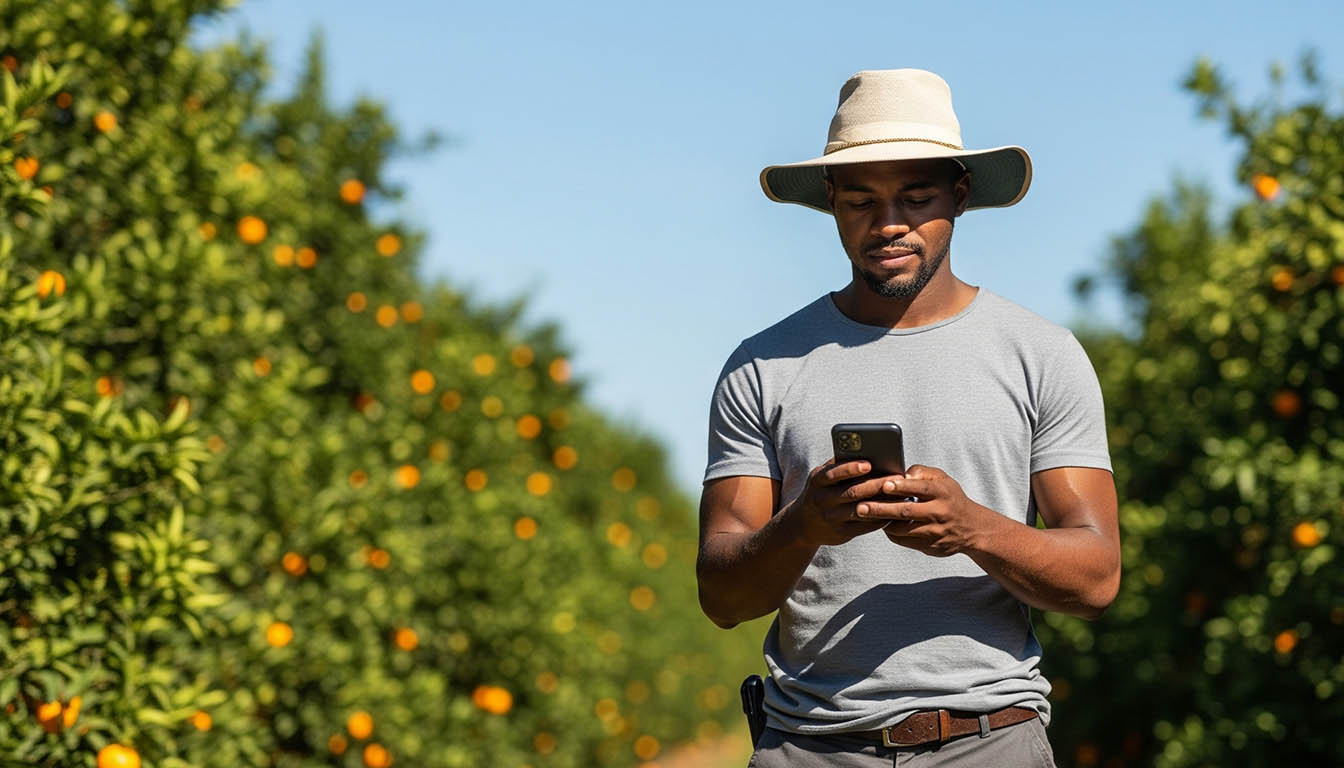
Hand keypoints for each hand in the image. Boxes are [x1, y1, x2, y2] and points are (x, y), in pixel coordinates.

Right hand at [792, 459, 892, 545]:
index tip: (869, 463)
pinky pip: (864, 526)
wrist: (804, 524)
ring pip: (860, 510)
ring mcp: (830, 518)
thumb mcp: (822, 478)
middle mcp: (821, 500)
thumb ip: (840, 466)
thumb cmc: (822, 492)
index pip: (833, 473)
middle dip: (876, 484)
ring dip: (882, 503)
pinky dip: (880, 519)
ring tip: (901, 495)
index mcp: (816, 481)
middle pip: (851, 492)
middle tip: (897, 478)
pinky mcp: (841, 534)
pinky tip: (893, 511)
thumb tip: (871, 453)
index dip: (850, 468)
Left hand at [853, 464, 991, 556]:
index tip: (883, 484)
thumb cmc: (951, 498)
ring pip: (902, 529)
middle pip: (906, 511)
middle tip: (861, 506)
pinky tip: (880, 525)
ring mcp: (934, 532)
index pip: (920, 488)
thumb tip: (901, 473)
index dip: (901, 486)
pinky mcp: (930, 546)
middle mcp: (939, 513)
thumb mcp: (944, 480)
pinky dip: (890, 533)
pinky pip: (904, 541)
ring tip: (864, 515)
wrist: (972, 529)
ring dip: (881, 522)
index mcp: (943, 492)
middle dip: (881, 509)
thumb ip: (922, 472)